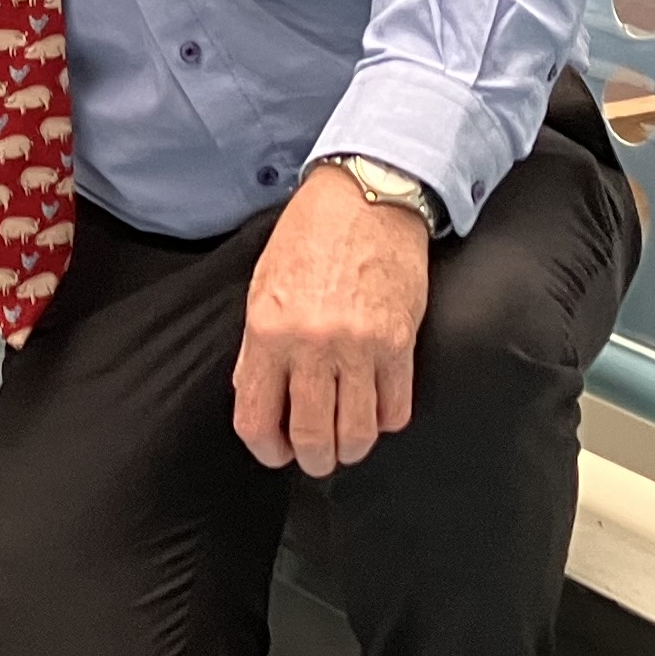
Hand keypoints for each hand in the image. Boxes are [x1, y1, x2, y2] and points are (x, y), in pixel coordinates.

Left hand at [231, 165, 432, 475]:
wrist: (366, 196)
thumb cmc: (311, 236)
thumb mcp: (263, 286)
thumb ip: (256, 347)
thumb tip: (255, 396)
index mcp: (267, 331)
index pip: (256, 419)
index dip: (266, 450)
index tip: (276, 452)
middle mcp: (311, 345)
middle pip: (310, 437)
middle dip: (313, 459)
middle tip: (316, 457)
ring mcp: (359, 347)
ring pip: (357, 433)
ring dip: (351, 447)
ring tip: (347, 441)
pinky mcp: (399, 343)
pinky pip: (396, 409)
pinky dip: (386, 420)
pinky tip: (377, 410)